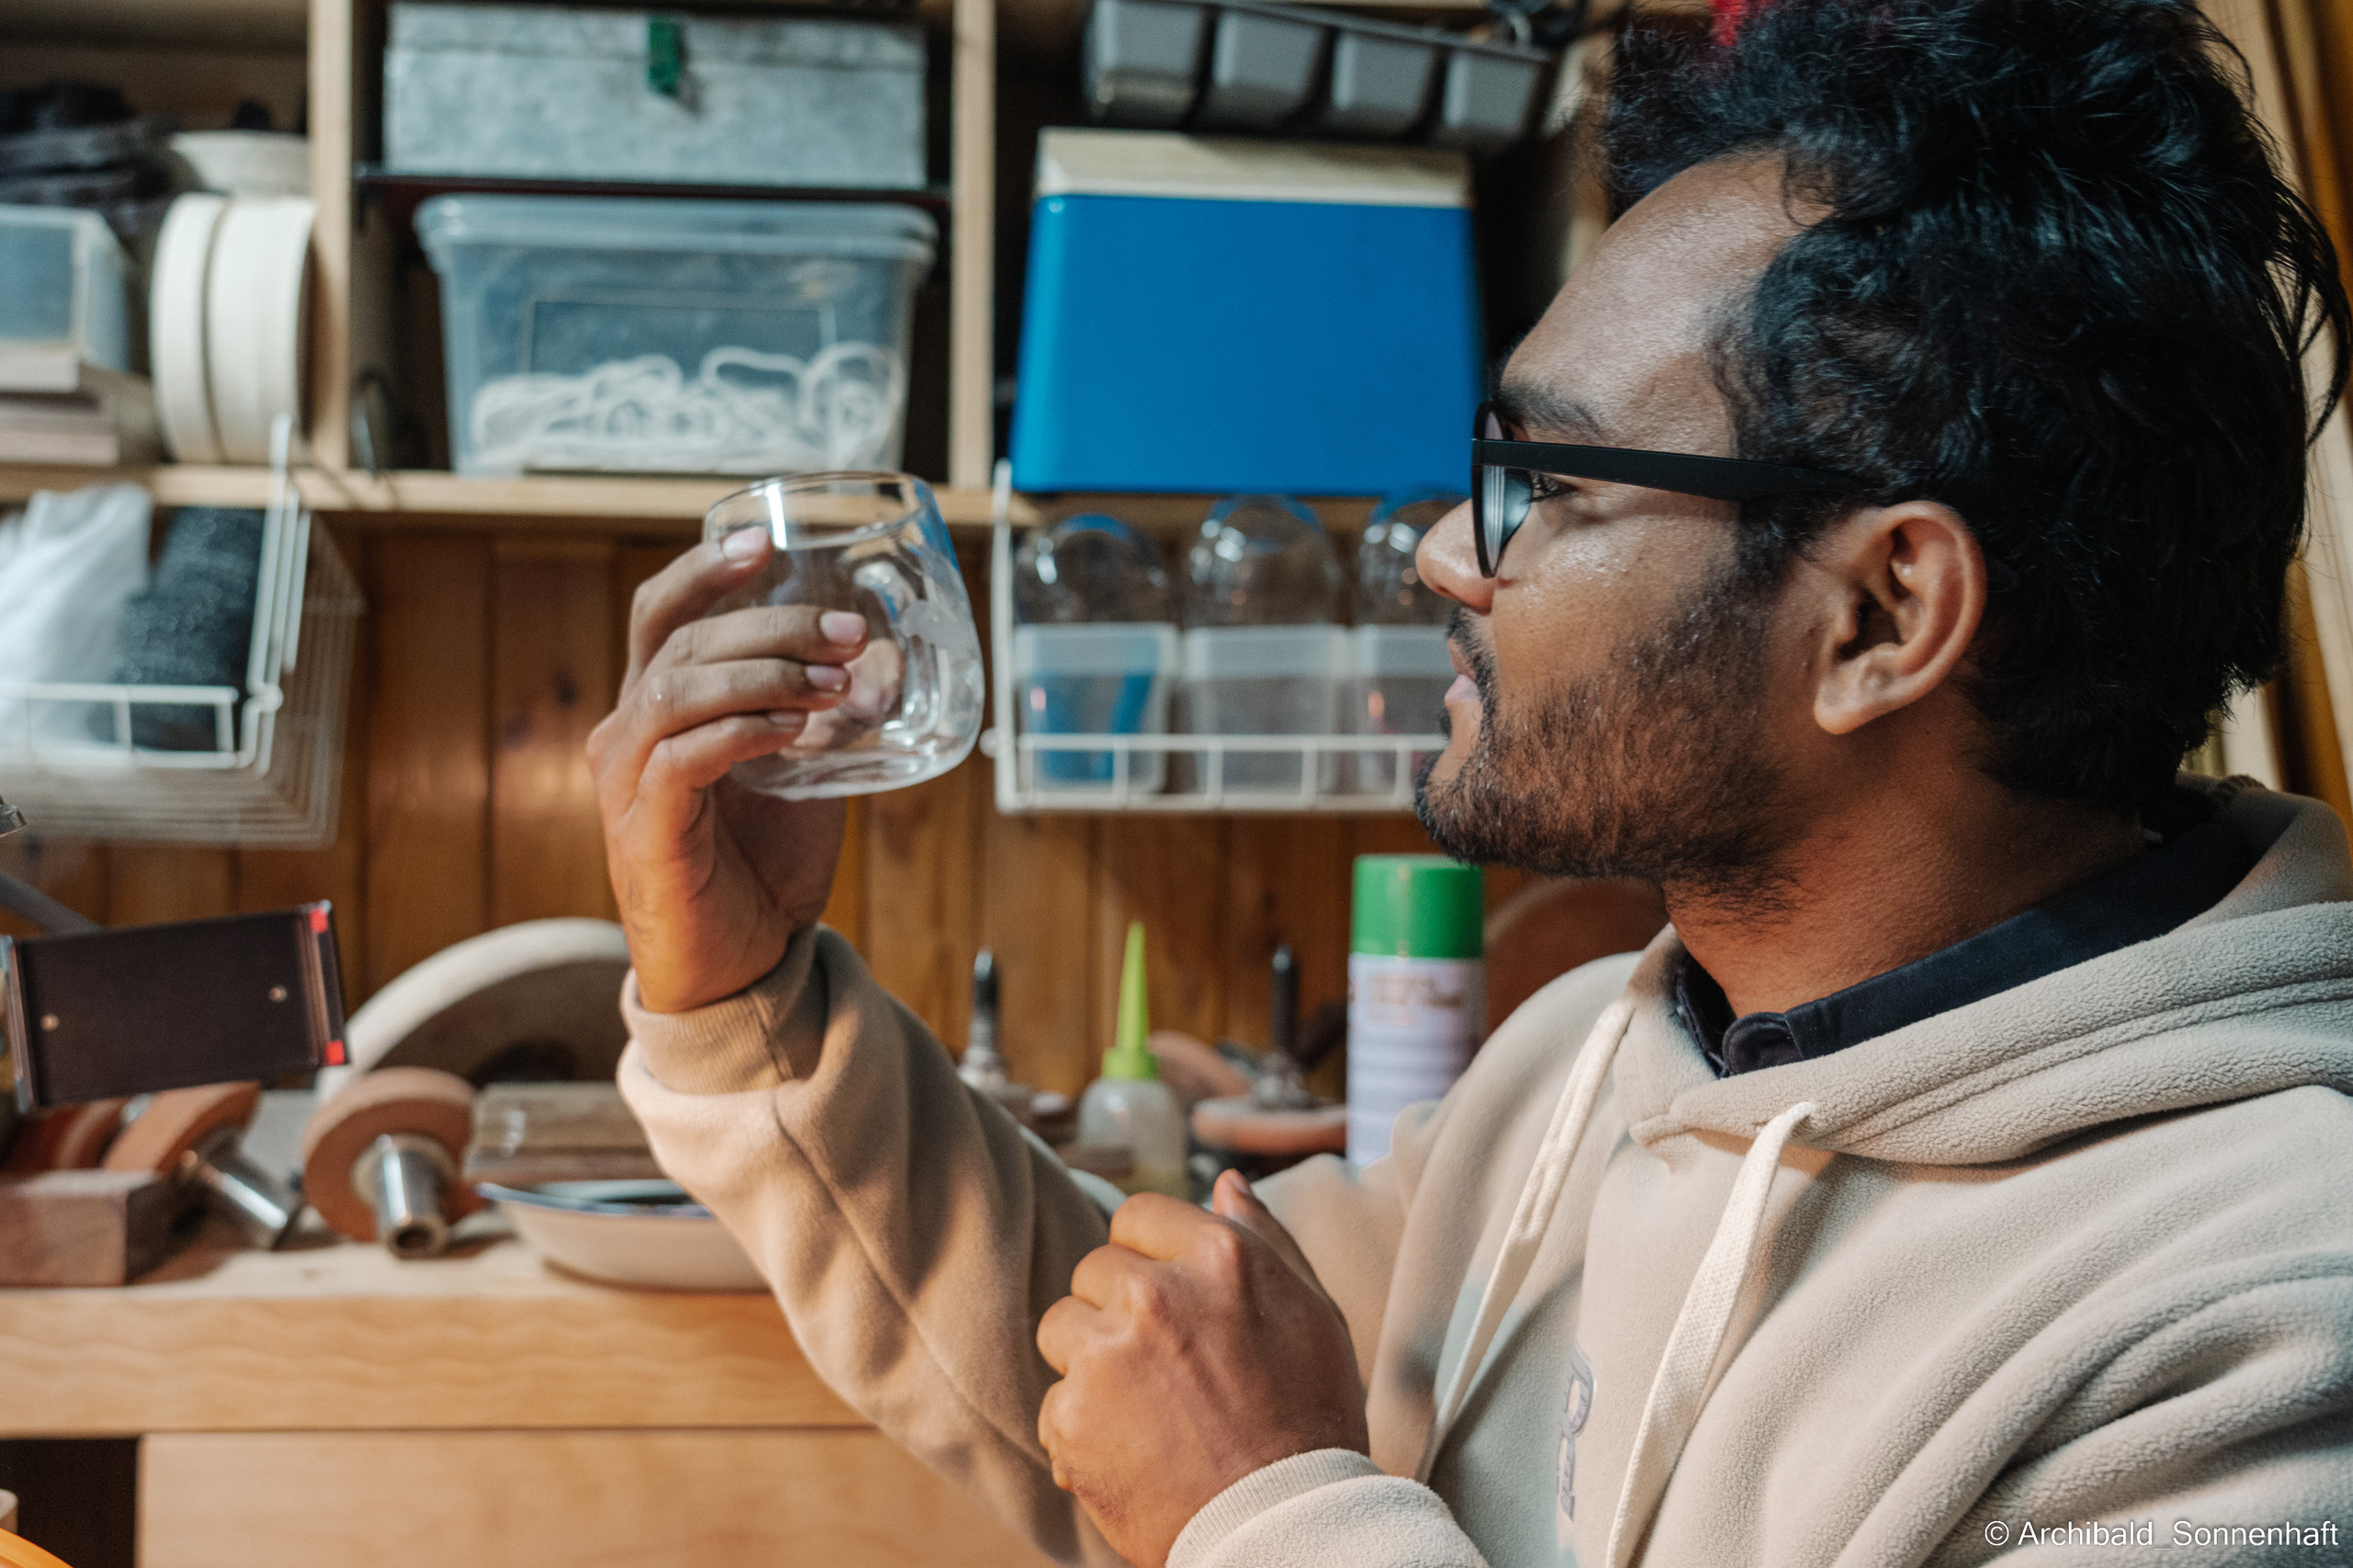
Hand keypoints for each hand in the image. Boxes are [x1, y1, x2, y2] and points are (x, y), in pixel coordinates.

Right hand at [588, 528, 862, 1012]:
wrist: (741, 969)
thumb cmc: (762, 869)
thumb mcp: (810, 774)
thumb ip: (832, 717)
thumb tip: (884, 660)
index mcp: (659, 709)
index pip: (663, 615)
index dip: (705, 570)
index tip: (766, 541)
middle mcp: (628, 733)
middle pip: (684, 641)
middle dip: (772, 624)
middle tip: (847, 634)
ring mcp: (627, 780)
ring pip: (678, 689)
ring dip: (764, 673)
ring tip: (832, 684)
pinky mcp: (644, 828)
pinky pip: (685, 756)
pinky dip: (745, 731)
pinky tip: (796, 731)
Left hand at [1036, 1170, 1368, 1567]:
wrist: (1287, 1531)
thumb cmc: (1311, 1421)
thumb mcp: (1314, 1313)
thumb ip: (1265, 1239)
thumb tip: (1226, 1183)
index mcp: (1218, 1255)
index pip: (1138, 1216)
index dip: (1151, 1257)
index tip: (1171, 1301)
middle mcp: (1156, 1294)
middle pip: (1094, 1270)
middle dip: (1119, 1311)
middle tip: (1166, 1367)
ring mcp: (1108, 1356)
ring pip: (1062, 1328)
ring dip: (1092, 1362)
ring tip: (1146, 1408)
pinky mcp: (1072, 1417)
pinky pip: (1054, 1400)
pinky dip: (1082, 1429)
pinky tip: (1131, 1451)